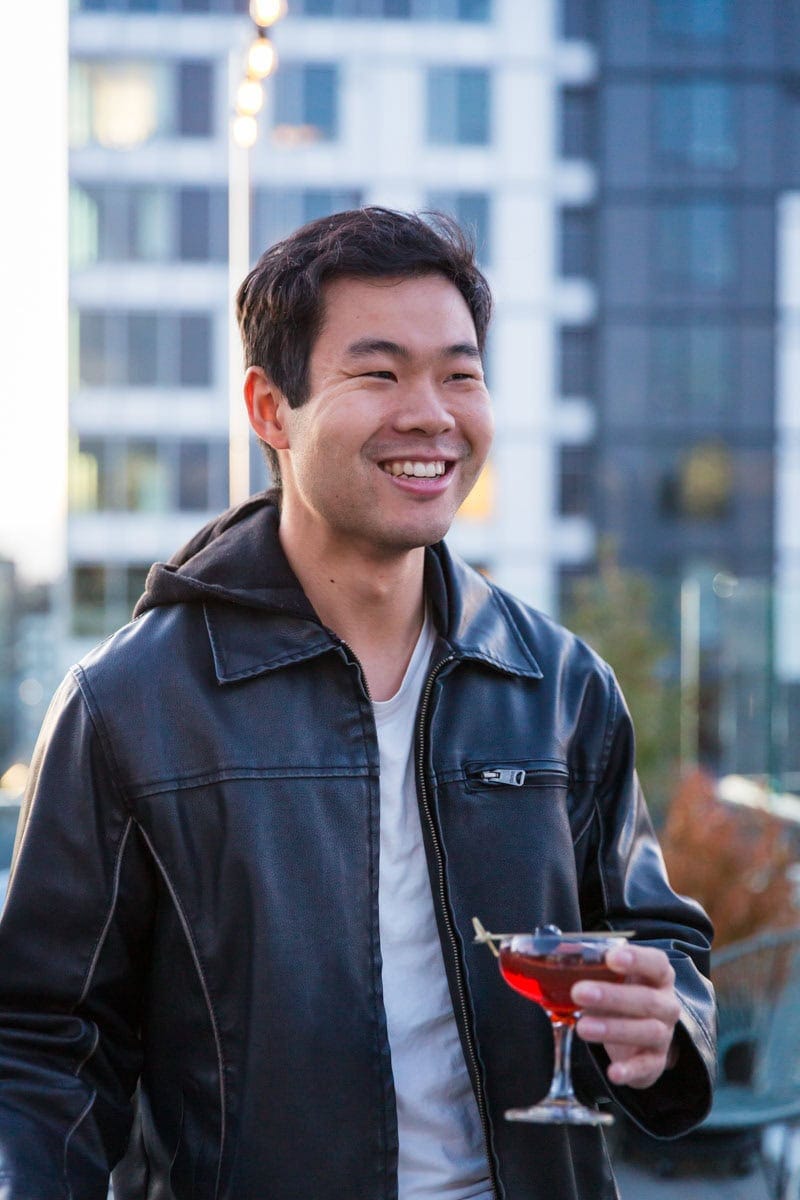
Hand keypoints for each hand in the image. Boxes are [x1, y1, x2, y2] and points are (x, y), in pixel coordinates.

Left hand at [571, 945, 680, 1088]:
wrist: (641, 1037)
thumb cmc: (622, 997)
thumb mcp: (611, 980)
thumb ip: (592, 969)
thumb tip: (555, 960)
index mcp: (657, 976)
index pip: (656, 963)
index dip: (637, 959)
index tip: (611, 958)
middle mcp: (666, 1004)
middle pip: (647, 999)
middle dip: (613, 996)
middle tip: (579, 992)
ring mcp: (664, 1034)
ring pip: (647, 1031)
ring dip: (614, 1029)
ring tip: (583, 1027)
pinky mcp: (655, 1061)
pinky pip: (646, 1066)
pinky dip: (630, 1070)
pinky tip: (613, 1072)